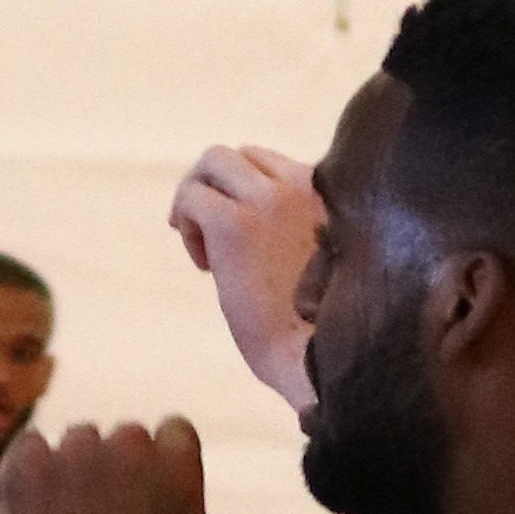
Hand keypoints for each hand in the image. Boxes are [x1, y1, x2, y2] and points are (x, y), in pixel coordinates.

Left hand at [0, 418, 222, 513]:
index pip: (174, 432)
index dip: (164, 462)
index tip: (152, 491)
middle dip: (121, 469)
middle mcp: (129, 444)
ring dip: (78, 471)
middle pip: (125, 438)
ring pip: (78, 442)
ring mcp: (75, 454)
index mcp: (177, 460)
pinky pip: (29, 448)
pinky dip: (32, 472)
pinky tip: (38, 509)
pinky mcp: (28, 468)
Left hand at [170, 145, 318, 417]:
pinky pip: (191, 197)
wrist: (313, 357)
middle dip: (216, 190)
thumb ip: (298, 224)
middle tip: (211, 239)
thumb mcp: (322, 256)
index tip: (246, 240)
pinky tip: (206, 267)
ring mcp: (268, 200)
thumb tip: (246, 212)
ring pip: (212, 162)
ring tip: (207, 252)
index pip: (269, 163)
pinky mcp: (234, 223)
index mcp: (328, 192)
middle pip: (237, 155)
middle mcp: (302, 184)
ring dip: (198, 200)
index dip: (245, 195)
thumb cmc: (319, 325)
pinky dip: (187, 225)